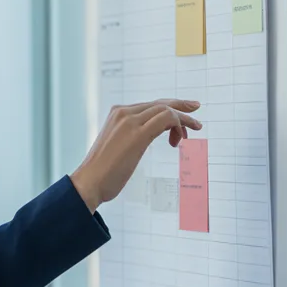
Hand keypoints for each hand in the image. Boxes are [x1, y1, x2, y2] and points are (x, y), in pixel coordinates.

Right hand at [70, 99, 201, 210]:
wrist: (89, 183)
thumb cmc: (102, 172)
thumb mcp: (117, 147)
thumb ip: (128, 138)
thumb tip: (138, 142)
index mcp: (117, 114)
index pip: (149, 106)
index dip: (168, 109)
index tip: (182, 116)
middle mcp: (123, 112)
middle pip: (159, 103)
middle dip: (181, 106)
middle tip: (196, 108)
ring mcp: (129, 121)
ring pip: (165, 109)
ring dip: (182, 119)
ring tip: (191, 133)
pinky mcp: (138, 134)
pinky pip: (166, 119)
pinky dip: (178, 124)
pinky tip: (180, 138)